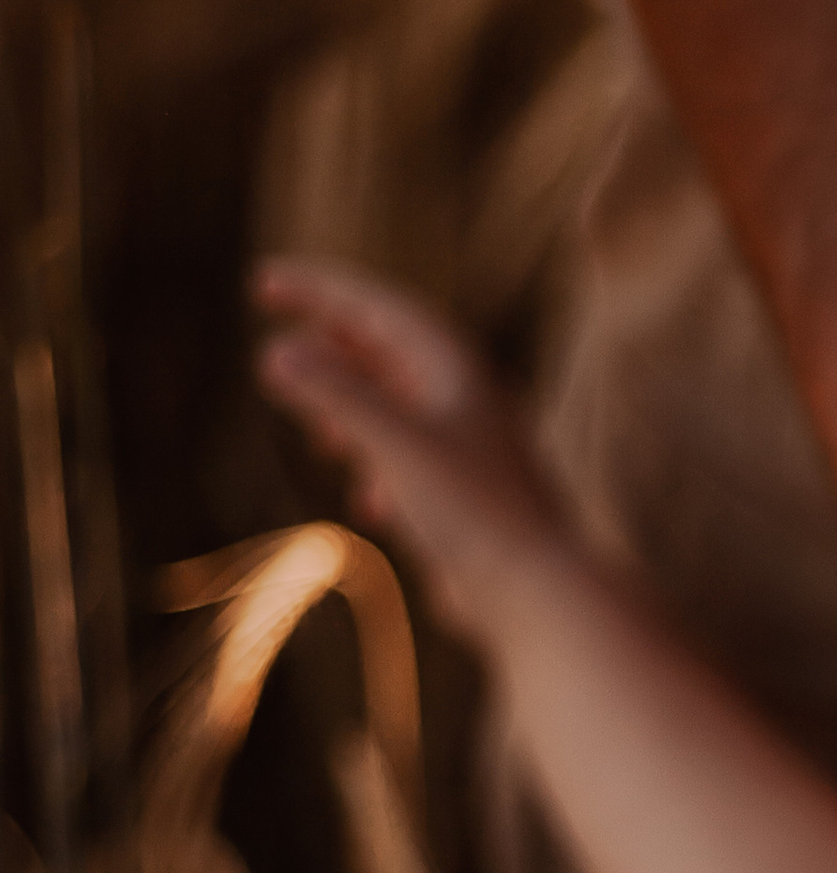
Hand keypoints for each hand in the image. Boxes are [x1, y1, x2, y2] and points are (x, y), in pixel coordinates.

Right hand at [255, 258, 567, 636]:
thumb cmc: (475, 511)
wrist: (537, 591)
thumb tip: (276, 353)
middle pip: (387, 352)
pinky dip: (377, 466)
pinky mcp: (467, 497)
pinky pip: (411, 462)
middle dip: (329, 343)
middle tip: (273, 339)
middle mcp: (464, 399)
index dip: (320, 290)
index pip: (377, 308)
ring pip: (398, 407)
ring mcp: (468, 448)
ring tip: (316, 432)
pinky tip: (368, 504)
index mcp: (454, 368)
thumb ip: (336, 397)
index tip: (264, 281)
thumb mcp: (395, 445)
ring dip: (351, 407)